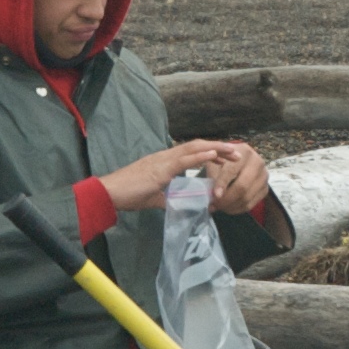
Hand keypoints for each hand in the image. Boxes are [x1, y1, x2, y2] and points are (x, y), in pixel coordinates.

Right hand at [94, 140, 252, 212]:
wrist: (109, 193)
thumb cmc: (128, 195)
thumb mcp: (155, 197)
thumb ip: (171, 198)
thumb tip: (186, 203)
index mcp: (165, 161)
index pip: (192, 151)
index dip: (211, 151)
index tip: (227, 154)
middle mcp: (165, 156)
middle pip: (197, 146)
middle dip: (219, 148)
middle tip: (238, 152)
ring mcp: (163, 160)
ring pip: (194, 148)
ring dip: (215, 148)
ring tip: (233, 151)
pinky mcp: (160, 169)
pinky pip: (183, 159)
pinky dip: (200, 155)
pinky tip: (214, 155)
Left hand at [197, 142, 272, 214]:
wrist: (239, 160)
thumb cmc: (224, 160)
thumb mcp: (216, 161)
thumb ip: (213, 175)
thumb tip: (212, 195)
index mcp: (244, 152)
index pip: (232, 170)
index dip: (222, 184)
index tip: (214, 195)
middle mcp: (258, 163)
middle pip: (242, 186)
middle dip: (227, 199)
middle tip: (214, 205)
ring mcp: (264, 177)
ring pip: (247, 197)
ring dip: (230, 206)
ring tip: (218, 207)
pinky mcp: (265, 189)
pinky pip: (251, 204)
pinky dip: (237, 209)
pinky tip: (228, 208)